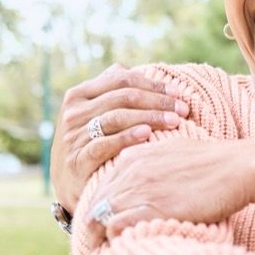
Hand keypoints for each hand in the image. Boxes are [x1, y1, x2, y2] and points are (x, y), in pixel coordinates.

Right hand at [52, 63, 188, 212]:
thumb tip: (137, 71)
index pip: (121, 80)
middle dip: (158, 101)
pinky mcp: (78, 160)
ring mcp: (73, 136)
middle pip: (123, 97)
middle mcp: (73, 112)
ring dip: (150, 117)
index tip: (178, 93)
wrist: (70, 183)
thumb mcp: (95, 113)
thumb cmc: (91, 142)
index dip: (153, 84)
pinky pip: (104, 144)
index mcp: (79, 94)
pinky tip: (147, 134)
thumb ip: (112, 91)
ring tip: (174, 121)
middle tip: (183, 110)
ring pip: (116, 118)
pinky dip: (127, 137)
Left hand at [81, 137, 254, 239]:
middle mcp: (131, 171)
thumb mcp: (176, 151)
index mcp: (134, 156)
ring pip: (100, 217)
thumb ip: (153, 163)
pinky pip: (116, 228)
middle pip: (96, 204)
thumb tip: (147, 180)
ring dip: (106, 235)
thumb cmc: (217, 163)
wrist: (241, 168)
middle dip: (98, 225)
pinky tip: (133, 245)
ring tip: (120, 249)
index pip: (101, 188)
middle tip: (109, 245)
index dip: (104, 209)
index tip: (113, 225)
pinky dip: (118, 239)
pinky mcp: (153, 208)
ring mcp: (140, 189)